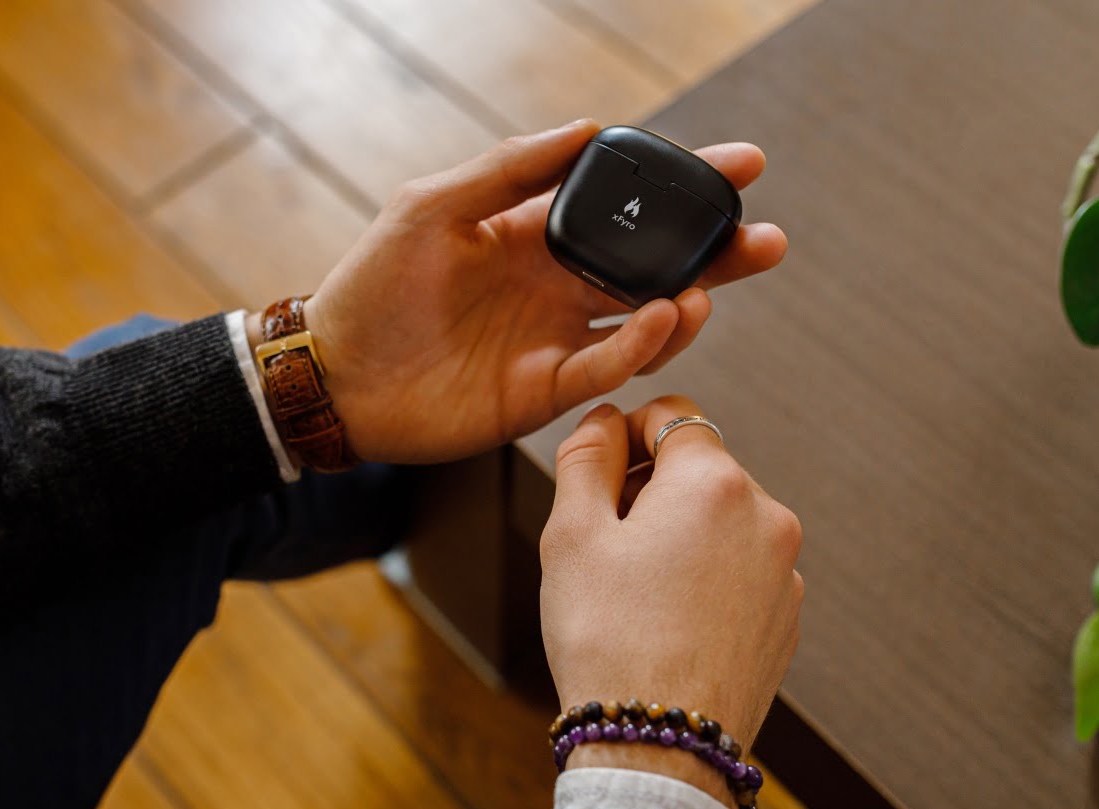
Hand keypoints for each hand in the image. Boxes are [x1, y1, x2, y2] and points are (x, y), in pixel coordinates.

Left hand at [302, 119, 786, 463]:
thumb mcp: (433, 206)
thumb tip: (588, 127)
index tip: (739, 166)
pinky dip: (639, 345)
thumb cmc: (372, 285)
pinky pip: (605, 366)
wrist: (334, 375)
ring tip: (709, 284)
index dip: (681, 189)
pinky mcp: (544, 391)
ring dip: (687, 304)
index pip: (624, 208)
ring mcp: (554, 340)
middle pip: (652, 268)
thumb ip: (509, 169)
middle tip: (765, 237)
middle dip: (713, 252)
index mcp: (534, 236)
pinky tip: (662, 317)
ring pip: (643, 322)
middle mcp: (556, 288)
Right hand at [539, 396, 802, 807]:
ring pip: (720, 523)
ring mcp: (783, 571)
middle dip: (650, 490)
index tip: (597, 475)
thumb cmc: (607, 638)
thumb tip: (604, 421)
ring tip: (633, 592)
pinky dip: (704, 578)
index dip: (625, 434)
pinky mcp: (785, 618)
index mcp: (714, 482)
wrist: (659, 747)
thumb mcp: (571, 534)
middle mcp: (766, 516)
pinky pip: (739, 571)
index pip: (672, 414)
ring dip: (678, 535)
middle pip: (699, 470)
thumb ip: (585, 457)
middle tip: (604, 543)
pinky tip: (665, 623)